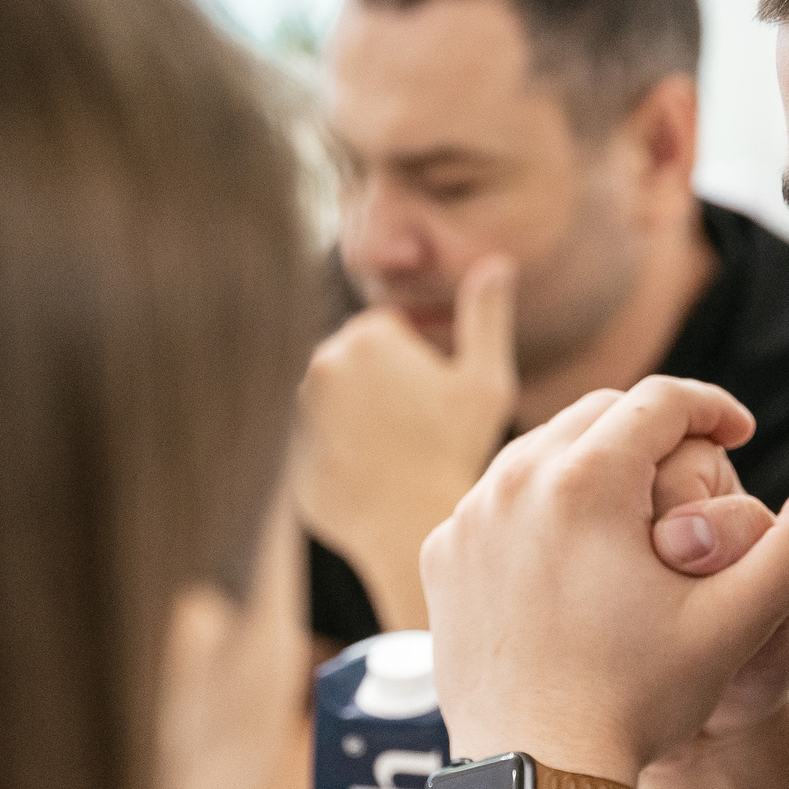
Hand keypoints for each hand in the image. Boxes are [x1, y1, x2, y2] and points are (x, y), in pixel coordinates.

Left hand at [293, 257, 516, 628]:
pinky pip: (322, 447)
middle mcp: (320, 365)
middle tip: (420, 428)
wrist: (411, 526)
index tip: (435, 398)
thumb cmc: (456, 450)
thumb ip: (486, 315)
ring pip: (338, 405)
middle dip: (383, 386)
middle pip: (357, 363)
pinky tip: (377, 479)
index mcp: (365, 337)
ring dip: (361, 419)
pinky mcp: (292, 458)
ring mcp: (299, 415)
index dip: (419, 362)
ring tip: (400, 454)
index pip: (389, 330)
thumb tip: (496, 262)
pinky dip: (344, 457)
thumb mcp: (485, 380)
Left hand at [422, 375, 788, 787]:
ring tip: (636, 500)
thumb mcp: (736, 623)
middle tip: (692, 460)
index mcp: (587, 480)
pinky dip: (538, 505)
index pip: (659, 401)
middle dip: (651, 427)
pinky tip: (573, 546)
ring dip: (593, 460)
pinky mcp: (443, 555)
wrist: (540, 775)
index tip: (738, 435)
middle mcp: (515, 481)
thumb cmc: (641, 700)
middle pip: (595, 414)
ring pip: (541, 452)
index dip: (711, 408)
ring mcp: (469, 518)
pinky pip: (497, 502)